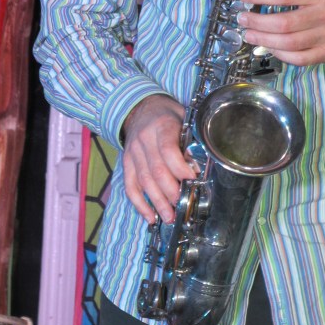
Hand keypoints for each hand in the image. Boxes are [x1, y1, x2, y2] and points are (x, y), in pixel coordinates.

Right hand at [121, 93, 195, 223]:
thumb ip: (190, 139)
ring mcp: (132, 153)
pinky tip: (150, 216)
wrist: (141, 108)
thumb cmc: (168, 115)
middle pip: (156, 170)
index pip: (168, 151)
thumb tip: (198, 166)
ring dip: (157, 202)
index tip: (192, 180)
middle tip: (183, 205)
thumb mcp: (184, 118)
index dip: (180, 168)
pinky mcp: (126, 163)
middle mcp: (144, 140)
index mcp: (161, 126)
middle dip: (170, 191)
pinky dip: (139, 203)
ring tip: (169, 217)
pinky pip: (130, 186)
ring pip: (143, 181)